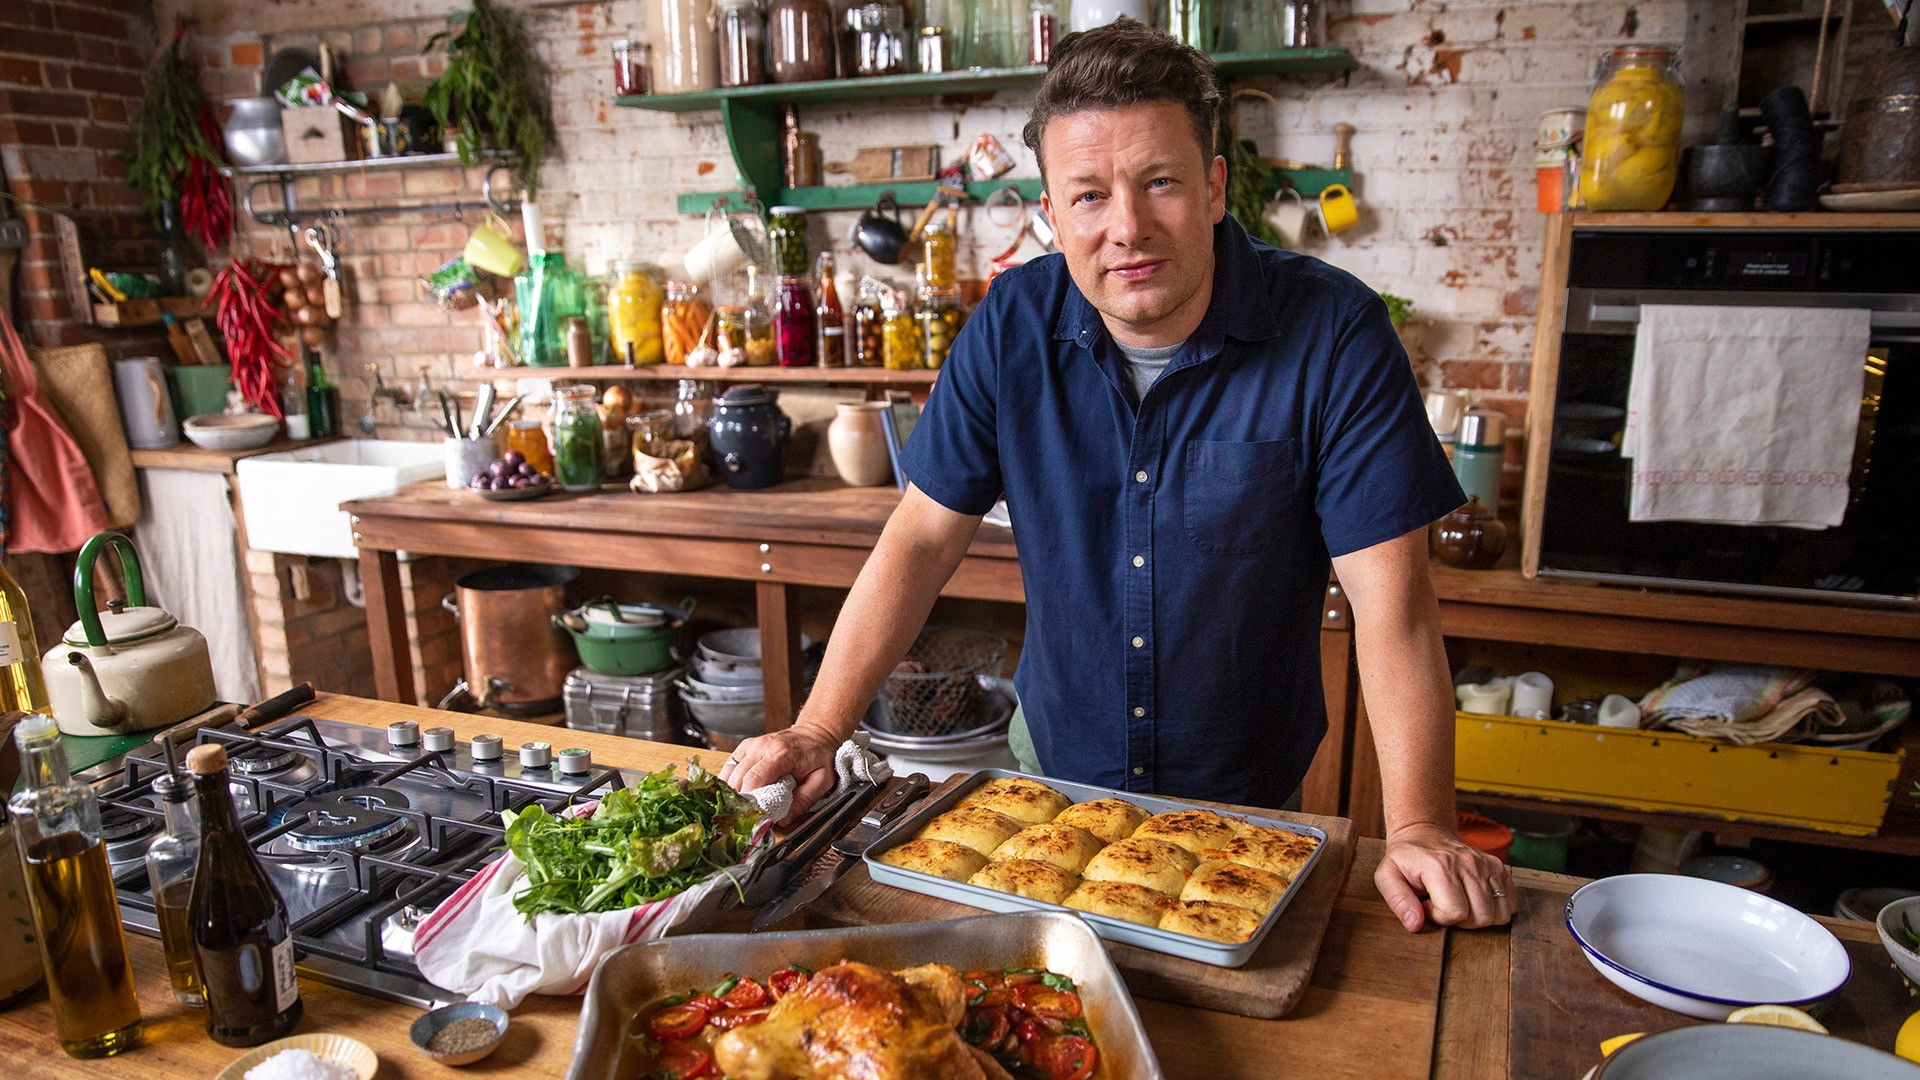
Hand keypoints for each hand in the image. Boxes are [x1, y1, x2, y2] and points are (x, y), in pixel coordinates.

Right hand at [717, 723, 841, 824]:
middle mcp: (762, 746)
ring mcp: (752, 745)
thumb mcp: (822, 780)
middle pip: (738, 779)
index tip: (753, 816)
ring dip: (734, 792)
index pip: (754, 779)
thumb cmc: (819, 756)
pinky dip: (730, 781)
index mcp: (781, 754)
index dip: (749, 801)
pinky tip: (738, 792)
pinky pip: (729, 766)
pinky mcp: (746, 746)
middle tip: (749, 815)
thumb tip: (783, 820)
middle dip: (741, 800)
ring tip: (744, 806)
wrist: (816, 733)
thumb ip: (804, 800)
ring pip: (730, 774)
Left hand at [1374, 821, 1513, 931]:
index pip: (1455, 912)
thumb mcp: (1387, 876)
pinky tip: (1473, 899)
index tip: (1427, 904)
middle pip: (1481, 917)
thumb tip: (1415, 924)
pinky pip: (1510, 904)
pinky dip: (1495, 909)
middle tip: (1443, 905)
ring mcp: (1486, 865)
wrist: (1423, 832)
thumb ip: (1398, 901)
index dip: (1438, 917)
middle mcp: (1468, 863)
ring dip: (1478, 916)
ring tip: (1458, 902)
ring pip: (1499, 914)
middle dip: (1460, 921)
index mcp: (1440, 866)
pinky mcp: (1499, 868)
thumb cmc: (1405, 858)